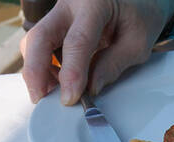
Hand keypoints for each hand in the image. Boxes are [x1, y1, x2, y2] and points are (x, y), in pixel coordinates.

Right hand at [21, 0, 173, 105]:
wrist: (135, 0)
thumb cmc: (139, 15)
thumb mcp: (137, 42)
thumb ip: (114, 65)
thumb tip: (90, 89)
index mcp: (94, 3)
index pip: (77, 41)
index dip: (71, 73)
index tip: (69, 98)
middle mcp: (70, 3)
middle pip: (39, 37)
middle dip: (36, 72)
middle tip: (41, 99)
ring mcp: (58, 12)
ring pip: (33, 42)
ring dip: (38, 72)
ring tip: (54, 92)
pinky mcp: (54, 24)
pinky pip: (39, 46)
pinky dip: (43, 67)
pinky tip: (56, 82)